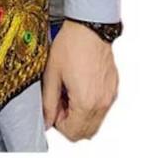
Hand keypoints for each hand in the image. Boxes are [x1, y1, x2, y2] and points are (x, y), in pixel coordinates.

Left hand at [41, 20, 118, 140]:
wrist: (90, 27)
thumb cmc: (71, 45)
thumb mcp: (52, 74)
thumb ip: (49, 102)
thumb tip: (46, 121)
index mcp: (86, 102)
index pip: (73, 133)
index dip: (58, 123)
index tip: (54, 106)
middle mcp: (102, 103)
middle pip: (86, 132)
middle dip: (70, 122)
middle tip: (60, 100)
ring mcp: (110, 96)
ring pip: (95, 122)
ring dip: (80, 115)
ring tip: (70, 91)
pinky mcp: (113, 88)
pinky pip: (102, 108)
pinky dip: (90, 106)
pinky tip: (80, 85)